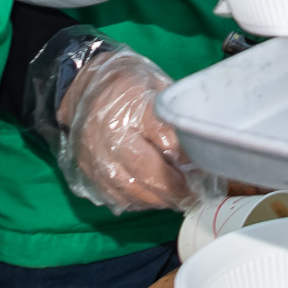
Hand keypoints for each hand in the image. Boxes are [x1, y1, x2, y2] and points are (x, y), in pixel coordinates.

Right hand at [55, 44, 206, 211]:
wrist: (80, 90)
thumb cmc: (127, 84)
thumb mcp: (156, 84)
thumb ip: (174, 113)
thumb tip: (200, 142)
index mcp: (132, 108)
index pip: (165, 138)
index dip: (188, 155)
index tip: (207, 164)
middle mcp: (110, 137)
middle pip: (147, 172)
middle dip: (176, 189)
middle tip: (196, 197)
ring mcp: (96, 158)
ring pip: (131, 191)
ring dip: (159, 200)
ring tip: (179, 200)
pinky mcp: (87, 174)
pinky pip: (115, 197)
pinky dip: (138, 202)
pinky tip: (154, 198)